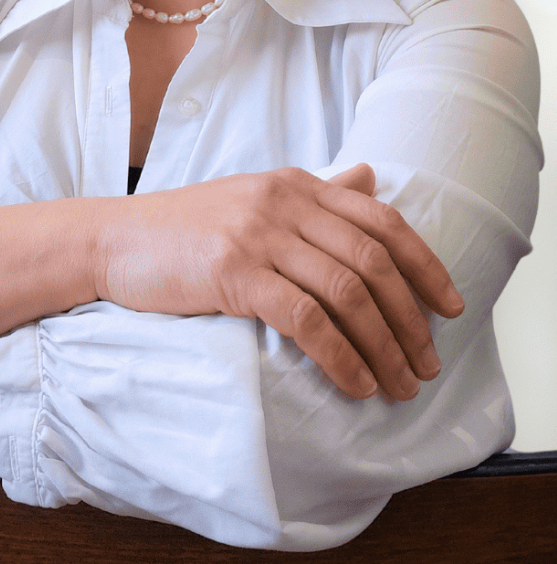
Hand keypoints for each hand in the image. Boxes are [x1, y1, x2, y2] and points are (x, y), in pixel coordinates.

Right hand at [94, 164, 463, 401]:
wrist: (114, 240)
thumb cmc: (184, 228)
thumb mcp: (254, 197)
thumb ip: (315, 193)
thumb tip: (371, 178)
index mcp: (294, 183)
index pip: (382, 221)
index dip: (425, 266)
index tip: (450, 308)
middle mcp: (284, 201)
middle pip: (373, 261)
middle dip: (410, 318)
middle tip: (424, 364)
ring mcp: (258, 234)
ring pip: (347, 293)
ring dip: (382, 347)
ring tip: (396, 385)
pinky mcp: (234, 272)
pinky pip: (307, 320)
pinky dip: (340, 356)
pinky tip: (353, 383)